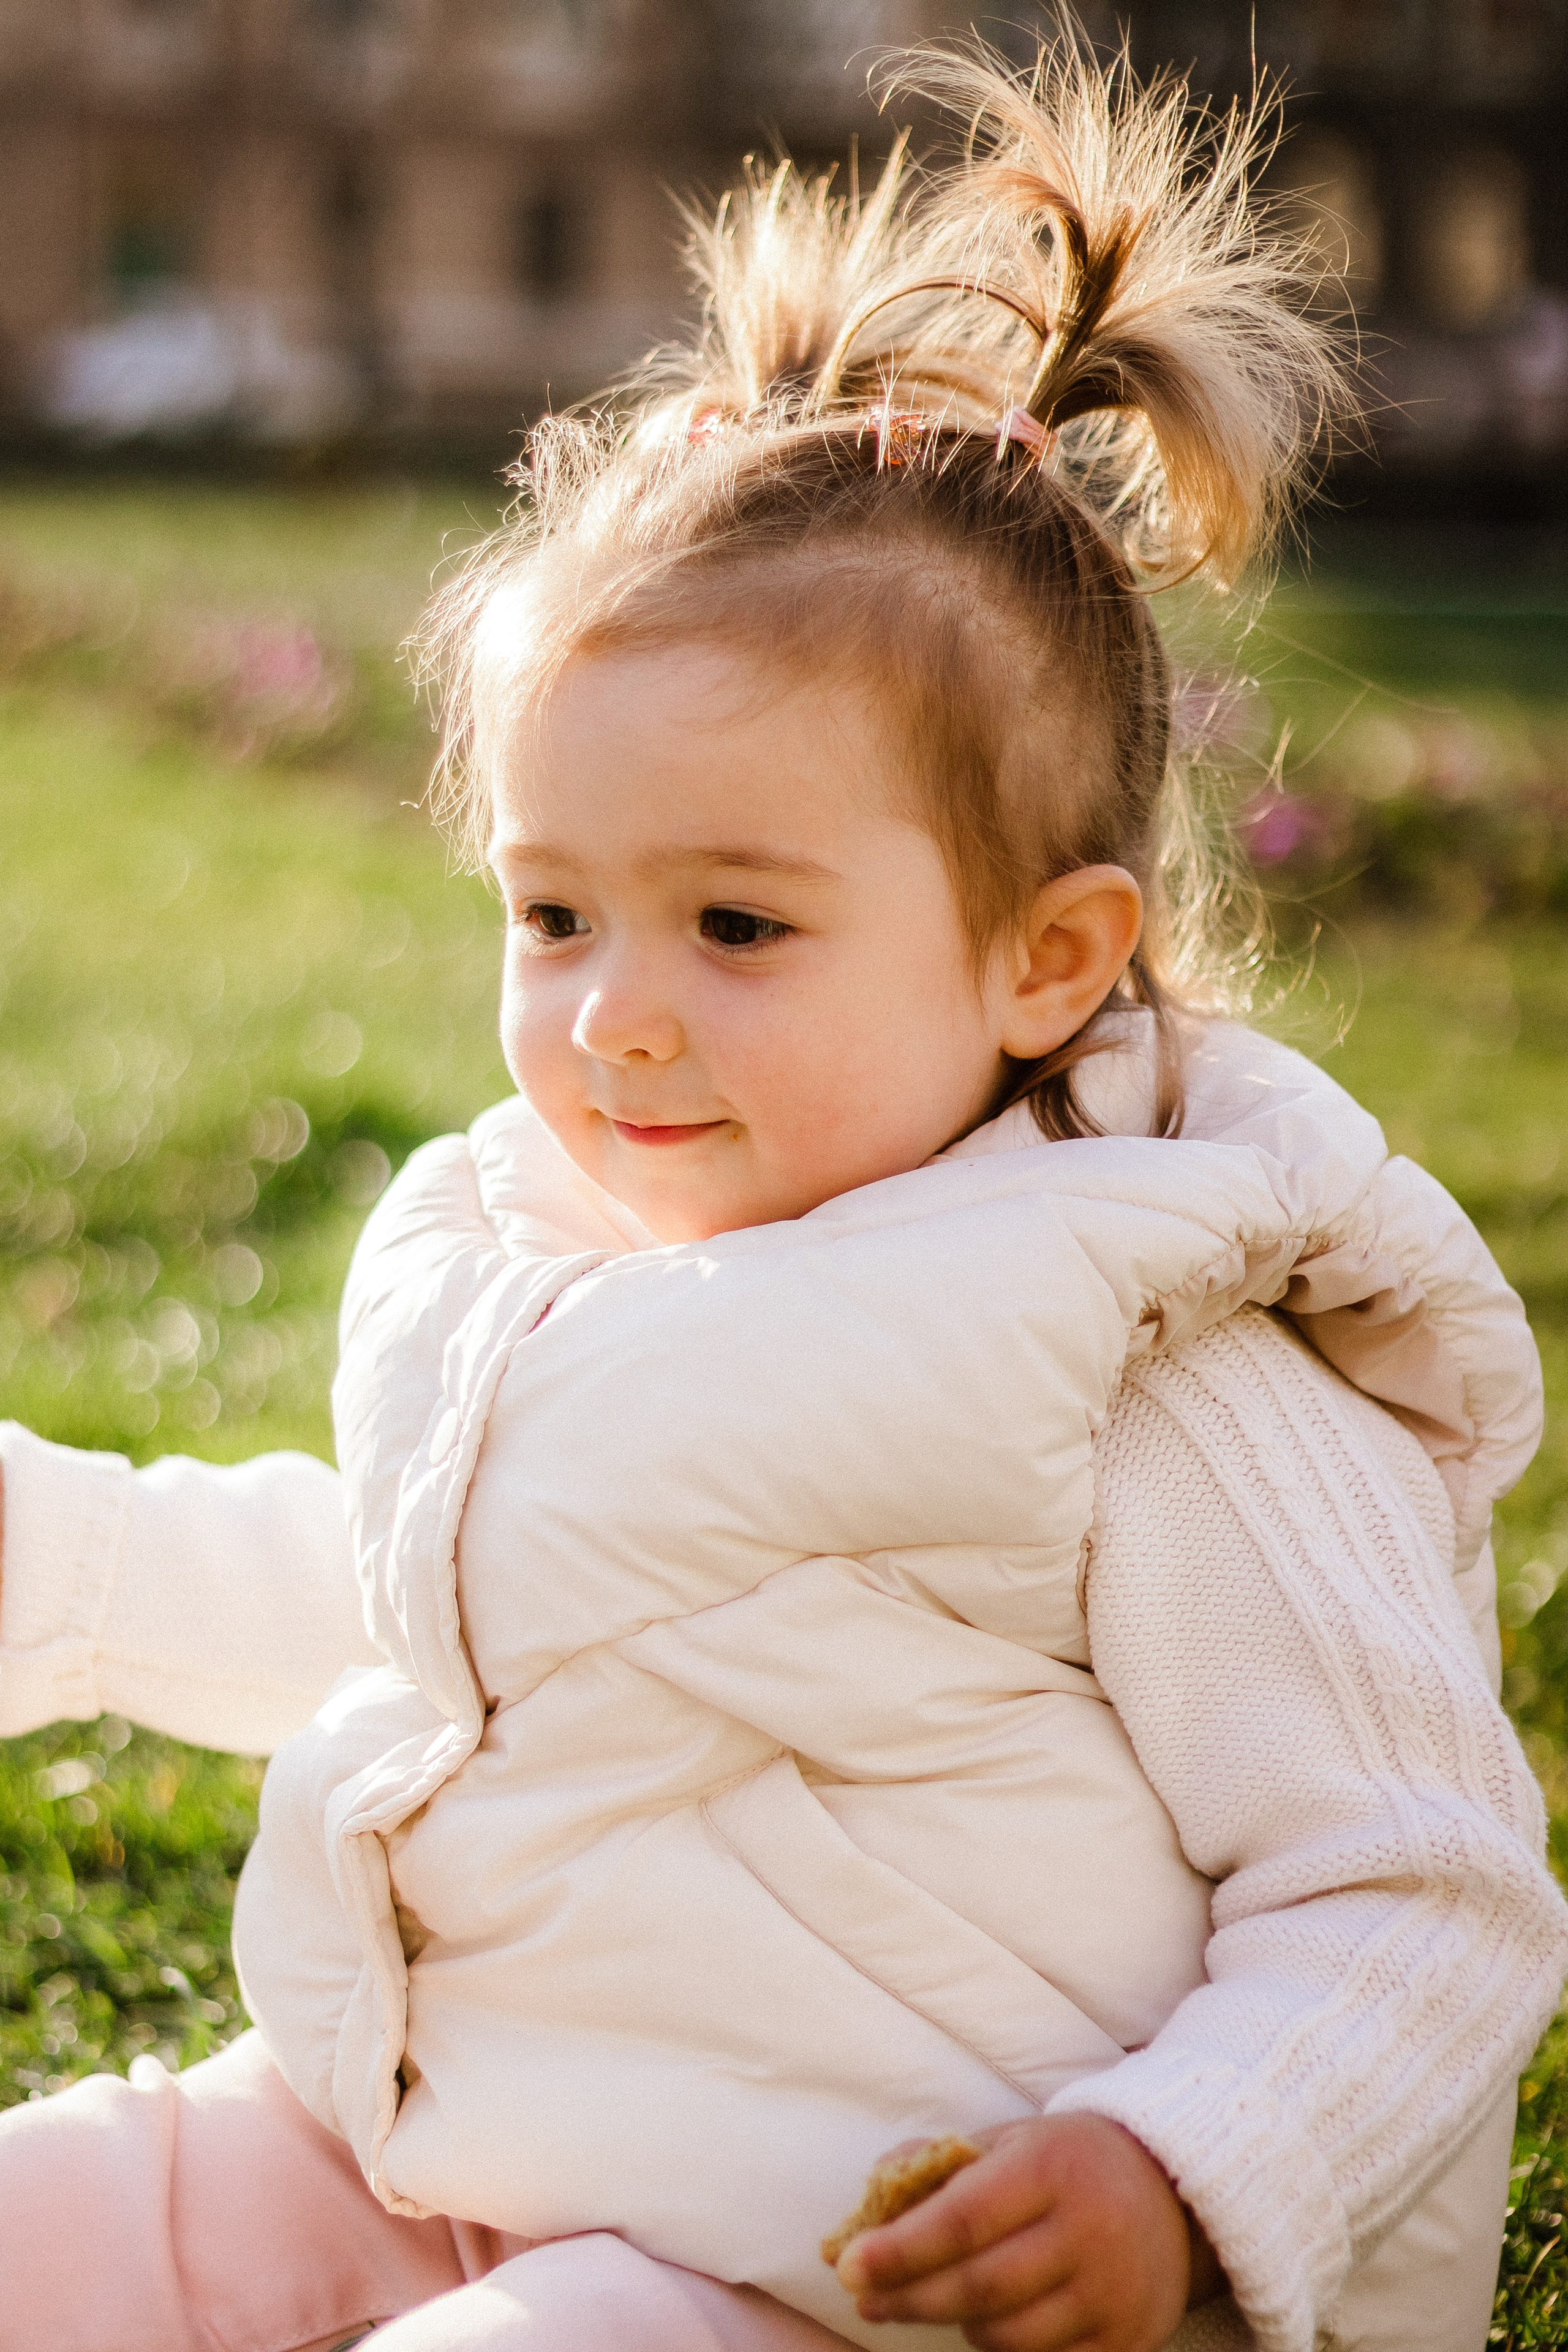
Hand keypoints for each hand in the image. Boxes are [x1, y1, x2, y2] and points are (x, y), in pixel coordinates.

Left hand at [835, 2115, 1224, 2350]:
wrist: (1173, 2192)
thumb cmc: (1067, 2163)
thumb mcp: (1010, 2142)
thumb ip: (939, 2167)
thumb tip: (867, 2206)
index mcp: (1050, 2168)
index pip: (962, 2219)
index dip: (899, 2248)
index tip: (846, 2266)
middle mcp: (1086, 2232)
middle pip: (977, 2286)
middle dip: (909, 2297)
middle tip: (865, 2299)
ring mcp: (1110, 2294)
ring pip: (1005, 2335)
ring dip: (956, 2323)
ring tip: (937, 2298)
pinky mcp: (1125, 2341)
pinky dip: (1002, 2349)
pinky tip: (986, 2323)